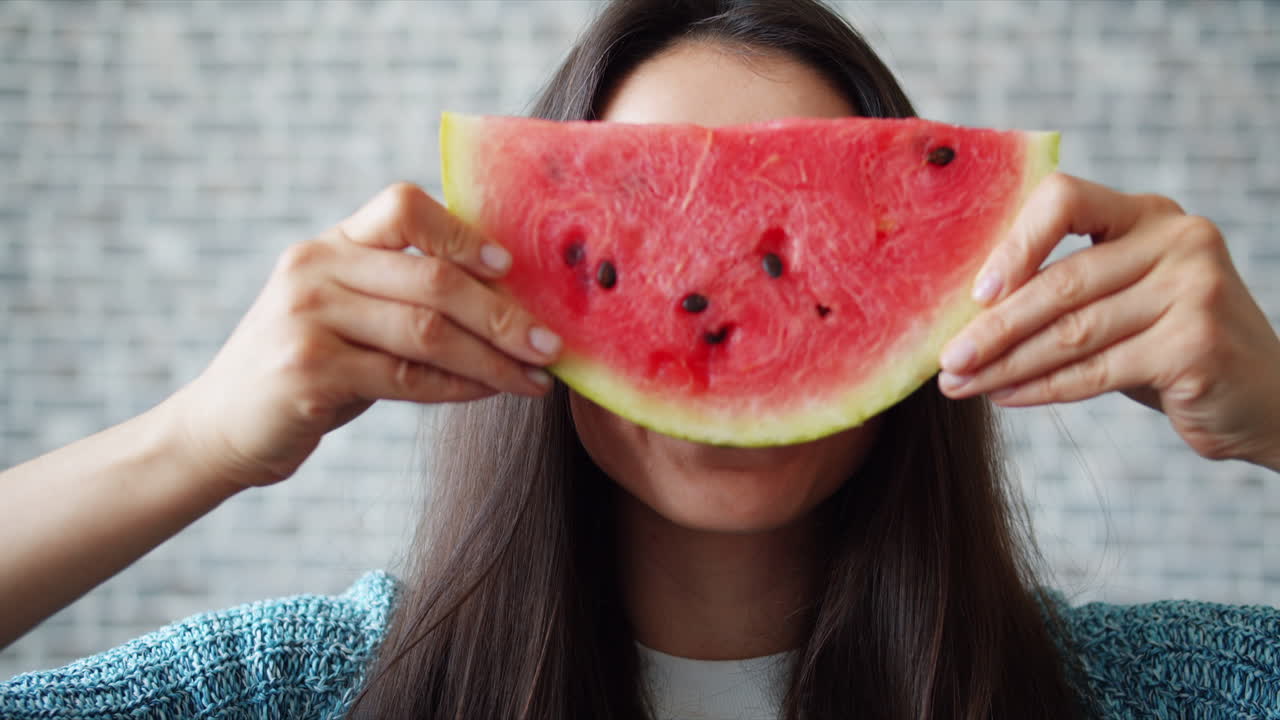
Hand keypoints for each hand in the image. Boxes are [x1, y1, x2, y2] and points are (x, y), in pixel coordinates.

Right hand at [169, 183, 561, 487]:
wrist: (223, 427)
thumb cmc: (310, 366)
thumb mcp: (347, 313)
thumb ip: (404, 293)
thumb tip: (508, 297)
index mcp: (330, 244)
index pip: (403, 206)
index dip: (464, 233)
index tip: (511, 269)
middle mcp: (314, 269)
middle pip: (432, 279)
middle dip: (503, 315)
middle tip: (550, 344)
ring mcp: (306, 318)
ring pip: (428, 332)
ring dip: (493, 359)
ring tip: (535, 378)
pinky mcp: (308, 372)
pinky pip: (407, 377)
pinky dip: (459, 387)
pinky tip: (489, 392)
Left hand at [936, 173, 1279, 470]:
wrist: (1268, 398)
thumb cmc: (1172, 344)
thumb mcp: (1124, 299)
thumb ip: (1065, 288)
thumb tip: (965, 311)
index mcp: (1148, 214)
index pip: (1066, 198)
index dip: (1013, 243)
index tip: (973, 292)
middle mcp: (1177, 239)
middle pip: (1060, 281)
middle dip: (992, 326)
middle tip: (945, 359)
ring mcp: (1193, 289)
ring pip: (1071, 331)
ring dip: (1005, 364)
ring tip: (960, 384)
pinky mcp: (1196, 345)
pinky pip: (1096, 370)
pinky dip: (1042, 388)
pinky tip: (1006, 397)